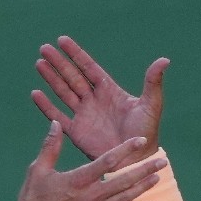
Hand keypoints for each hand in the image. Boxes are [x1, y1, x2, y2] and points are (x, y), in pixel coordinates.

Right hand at [6, 121, 164, 200]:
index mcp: (78, 179)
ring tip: (159, 178)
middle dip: (145, 169)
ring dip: (144, 187)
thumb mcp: (37, 171)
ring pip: (126, 198)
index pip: (108, 160)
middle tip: (162, 160)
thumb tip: (55, 123)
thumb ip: (50, 147)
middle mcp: (91, 195)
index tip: (140, 140)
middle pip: (124, 179)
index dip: (126, 148)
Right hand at [32, 35, 169, 161]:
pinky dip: (46, 106)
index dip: (76, 54)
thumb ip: (153, 82)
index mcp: (109, 91)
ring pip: (63, 92)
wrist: (135, 160)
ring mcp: (83, 115)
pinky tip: (35, 94)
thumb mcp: (151, 105)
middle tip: (43, 48)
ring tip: (39, 63)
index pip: (88, 67)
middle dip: (58, 63)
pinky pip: (57, 116)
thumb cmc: (146, 133)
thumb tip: (165, 59)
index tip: (62, 40)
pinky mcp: (76, 132)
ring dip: (51, 78)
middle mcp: (93, 100)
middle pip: (72, 76)